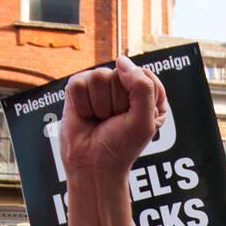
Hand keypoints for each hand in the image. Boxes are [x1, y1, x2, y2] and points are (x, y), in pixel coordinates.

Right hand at [61, 55, 167, 178]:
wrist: (93, 165)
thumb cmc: (121, 146)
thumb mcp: (144, 121)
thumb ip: (142, 88)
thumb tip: (120, 61)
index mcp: (147, 94)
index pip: (145, 75)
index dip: (139, 99)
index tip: (134, 119)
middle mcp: (124, 86)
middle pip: (121, 74)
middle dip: (117, 103)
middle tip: (114, 122)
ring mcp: (100, 85)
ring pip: (100, 76)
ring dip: (100, 105)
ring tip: (100, 119)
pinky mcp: (78, 89)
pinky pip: (79, 83)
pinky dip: (82, 105)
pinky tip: (86, 116)